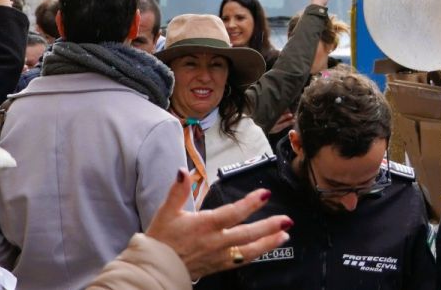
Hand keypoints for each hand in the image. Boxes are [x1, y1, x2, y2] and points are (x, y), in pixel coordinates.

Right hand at [143, 171, 289, 278]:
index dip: (250, 204)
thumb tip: (182, 171)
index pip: (232, 213)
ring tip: (284, 236)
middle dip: (268, 227)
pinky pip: (240, 261)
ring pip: (247, 251)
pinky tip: (265, 249)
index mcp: (204, 225)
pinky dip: (255, 255)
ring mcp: (218, 255)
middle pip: (246, 234)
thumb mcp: (166, 212)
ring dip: (268, 243)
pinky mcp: (218, 266)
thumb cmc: (161, 240)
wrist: (154, 269)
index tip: (265, 195)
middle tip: (286, 220)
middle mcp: (214, 241)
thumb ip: (177, 191)